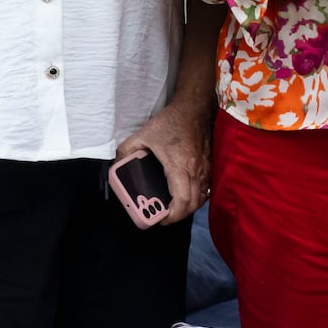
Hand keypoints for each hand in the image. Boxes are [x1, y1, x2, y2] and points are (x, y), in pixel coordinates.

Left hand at [115, 104, 209, 225]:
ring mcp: (206, 170)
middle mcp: (196, 172)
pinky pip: (205, 189)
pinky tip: (184, 193)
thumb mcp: (143, 134)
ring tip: (173, 207)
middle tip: (163, 215)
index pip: (182, 200)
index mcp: (180, 167)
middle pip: (193, 204)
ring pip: (201, 198)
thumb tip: (118, 165)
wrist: (196, 108)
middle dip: (178, 215)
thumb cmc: (171, 122)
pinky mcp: (210, 166)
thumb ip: (126, 150)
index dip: (172, 215)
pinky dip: (195, 197)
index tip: (160, 219)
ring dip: (188, 207)